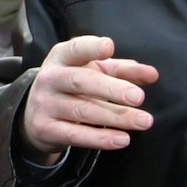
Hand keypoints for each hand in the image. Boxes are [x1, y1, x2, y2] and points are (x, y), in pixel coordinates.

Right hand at [19, 36, 157, 162]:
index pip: (75, 49)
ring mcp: (44, 104)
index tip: (109, 47)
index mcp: (62, 57)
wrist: (34, 114)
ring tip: (143, 121)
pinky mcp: (45, 128)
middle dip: (111, 89)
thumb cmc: (73, 87)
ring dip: (115, 117)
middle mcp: (49, 78)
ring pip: (82, 111)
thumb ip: (123, 70)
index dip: (91, 47)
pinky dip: (100, 138)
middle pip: (80, 81)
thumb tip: (152, 74)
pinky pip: (75, 135)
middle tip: (139, 97)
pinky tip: (121, 139)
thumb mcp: (94, 72)